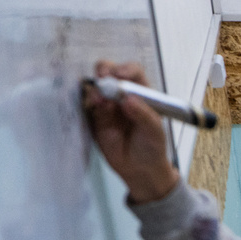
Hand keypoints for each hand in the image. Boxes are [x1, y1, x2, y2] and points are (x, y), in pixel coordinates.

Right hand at [83, 61, 179, 203]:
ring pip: (95, 87)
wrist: (140, 169)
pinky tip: (93, 107)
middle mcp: (122, 95)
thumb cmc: (152, 146)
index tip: (120, 75)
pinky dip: (87, 102)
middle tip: (102, 78)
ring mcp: (107, 105)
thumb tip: (127, 99)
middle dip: (104, 71)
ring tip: (99, 100)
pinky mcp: (94, 117)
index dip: (125, 69)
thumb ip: (142, 114)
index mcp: (142, 93)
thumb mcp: (154, 130)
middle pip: (109, 72)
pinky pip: (86, 104)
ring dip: (94, 88)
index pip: (132, 72)